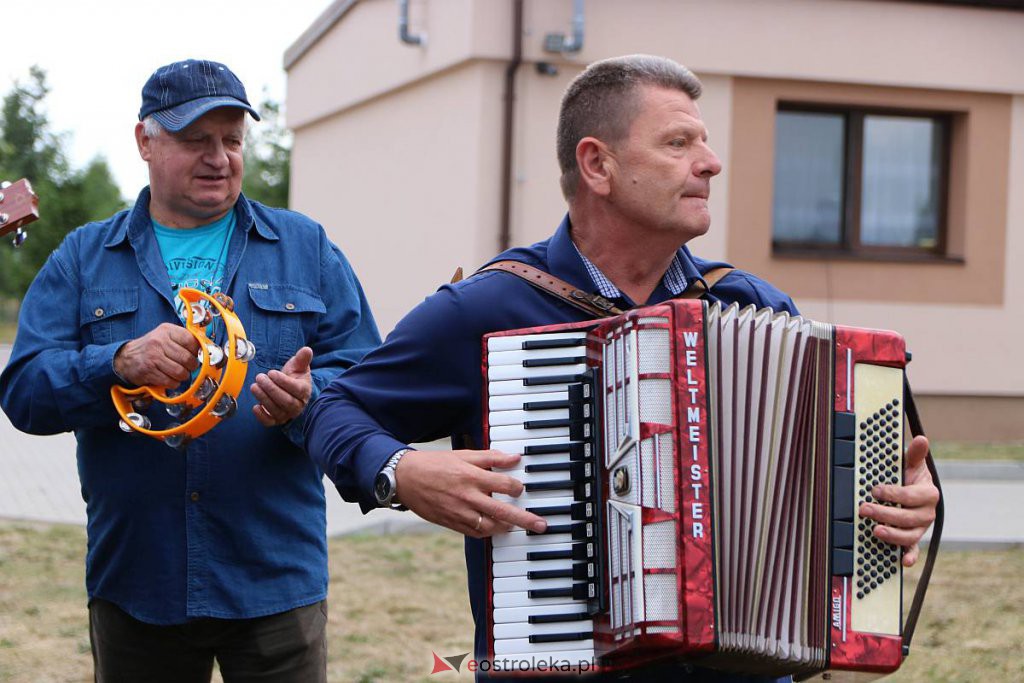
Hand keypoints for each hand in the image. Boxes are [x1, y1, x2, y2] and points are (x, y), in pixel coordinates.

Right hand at [113, 323, 199, 387]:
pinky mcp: (148, 371)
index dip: (197, 351)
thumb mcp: (166, 335)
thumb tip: (206, 348)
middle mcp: (159, 341)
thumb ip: (184, 339)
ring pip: (180, 372)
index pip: (191, 341)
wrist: (125, 358)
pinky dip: (173, 383)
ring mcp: (153, 357)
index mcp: (167, 330)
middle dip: (192, 366)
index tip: (196, 355)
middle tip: (188, 367)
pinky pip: (170, 381)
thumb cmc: (152, 347)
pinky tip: (169, 378)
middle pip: (187, 359)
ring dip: (183, 376)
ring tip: (179, 373)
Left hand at [251, 346, 312, 426]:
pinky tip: (255, 406)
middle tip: (260, 378)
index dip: (283, 381)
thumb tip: (307, 350)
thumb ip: (302, 358)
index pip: (296, 389)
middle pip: (286, 401)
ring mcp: (287, 414)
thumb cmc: (294, 376)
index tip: (271, 373)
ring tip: (254, 386)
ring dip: (263, 398)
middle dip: (271, 389)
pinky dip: (261, 416)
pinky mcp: (276, 420)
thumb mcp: (298, 366)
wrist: (289, 390)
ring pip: (276, 410)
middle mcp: (297, 405)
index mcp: (304, 391)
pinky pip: (269, 422)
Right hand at [395, 450, 547, 538]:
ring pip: (490, 527)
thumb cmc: (435, 464)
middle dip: (525, 520)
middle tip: (542, 525)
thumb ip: (491, 458)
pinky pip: (474, 533)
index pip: (505, 485)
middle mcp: (468, 497)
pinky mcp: (451, 523)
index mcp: (472, 476)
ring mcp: (459, 513)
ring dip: (506, 528)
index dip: (517, 487)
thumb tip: (515, 458)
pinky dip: (487, 533)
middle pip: (503, 512)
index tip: (520, 488)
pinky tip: (494, 529)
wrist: (405, 478)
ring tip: (516, 527)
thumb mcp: (463, 455)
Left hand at [858, 435, 938, 566]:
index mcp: (928, 494)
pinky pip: (915, 551)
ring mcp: (921, 528)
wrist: (914, 491)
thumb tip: (921, 439)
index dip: (895, 494)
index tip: (876, 490)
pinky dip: (910, 557)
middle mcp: (927, 513)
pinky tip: (903, 562)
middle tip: (864, 509)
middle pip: (909, 518)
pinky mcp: (914, 539)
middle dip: (886, 514)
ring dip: (893, 535)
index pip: (913, 496)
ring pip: (910, 535)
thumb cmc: (910, 477)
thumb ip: (915, 455)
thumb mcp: (911, 464)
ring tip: (875, 531)